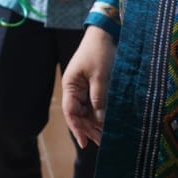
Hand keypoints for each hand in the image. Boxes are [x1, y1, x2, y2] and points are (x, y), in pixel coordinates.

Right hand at [62, 26, 115, 147]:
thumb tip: (99, 121)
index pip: (70, 112)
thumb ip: (99, 99)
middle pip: (78, 114)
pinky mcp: (92, 85)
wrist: (105, 34)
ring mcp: (82, 87)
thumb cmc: (99, 52)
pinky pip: (93, 104)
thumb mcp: (100, 76)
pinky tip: (106, 122)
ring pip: (86, 111)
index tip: (85, 142)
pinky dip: (99, 113)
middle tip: (101, 142)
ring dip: (94, 123)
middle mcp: (74, 89)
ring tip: (105, 136)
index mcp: (70, 86)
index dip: (77, 128)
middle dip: (88, 128)